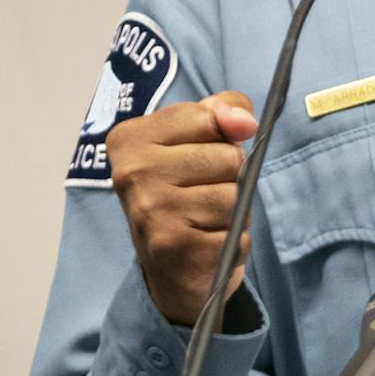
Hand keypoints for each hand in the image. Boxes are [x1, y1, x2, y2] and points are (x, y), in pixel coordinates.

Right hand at [108, 90, 258, 324]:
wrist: (169, 266)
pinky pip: (238, 233)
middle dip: (232, 177)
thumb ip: (223, 110)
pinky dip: (235, 241)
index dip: (222, 137)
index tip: (200, 153)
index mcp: (130, 138)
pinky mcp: (175, 249)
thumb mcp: (197, 137)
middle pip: (230, 158)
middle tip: (202, 193)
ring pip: (236, 196)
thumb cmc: (187, 189)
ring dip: (235, 211)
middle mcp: (132, 174)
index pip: (210, 117)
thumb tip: (244, 122)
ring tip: (206, 219)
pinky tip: (207, 243)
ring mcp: (152, 213)